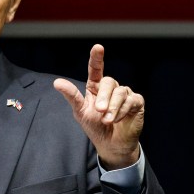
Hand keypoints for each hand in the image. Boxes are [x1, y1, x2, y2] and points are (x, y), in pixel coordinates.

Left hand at [53, 44, 143, 169]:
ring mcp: (125, 94)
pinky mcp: (136, 102)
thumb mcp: (80, 112)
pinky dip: (123, 110)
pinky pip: (131, 100)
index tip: (98, 48)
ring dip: (113, 108)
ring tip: (108, 120)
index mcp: (96, 87)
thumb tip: (57, 82)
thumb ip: (71, 96)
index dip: (97, 58)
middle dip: (104, 97)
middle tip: (100, 111)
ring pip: (121, 91)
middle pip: (109, 82)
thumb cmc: (95, 127)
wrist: (111, 145)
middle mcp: (111, 88)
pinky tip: (118, 120)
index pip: (96, 69)